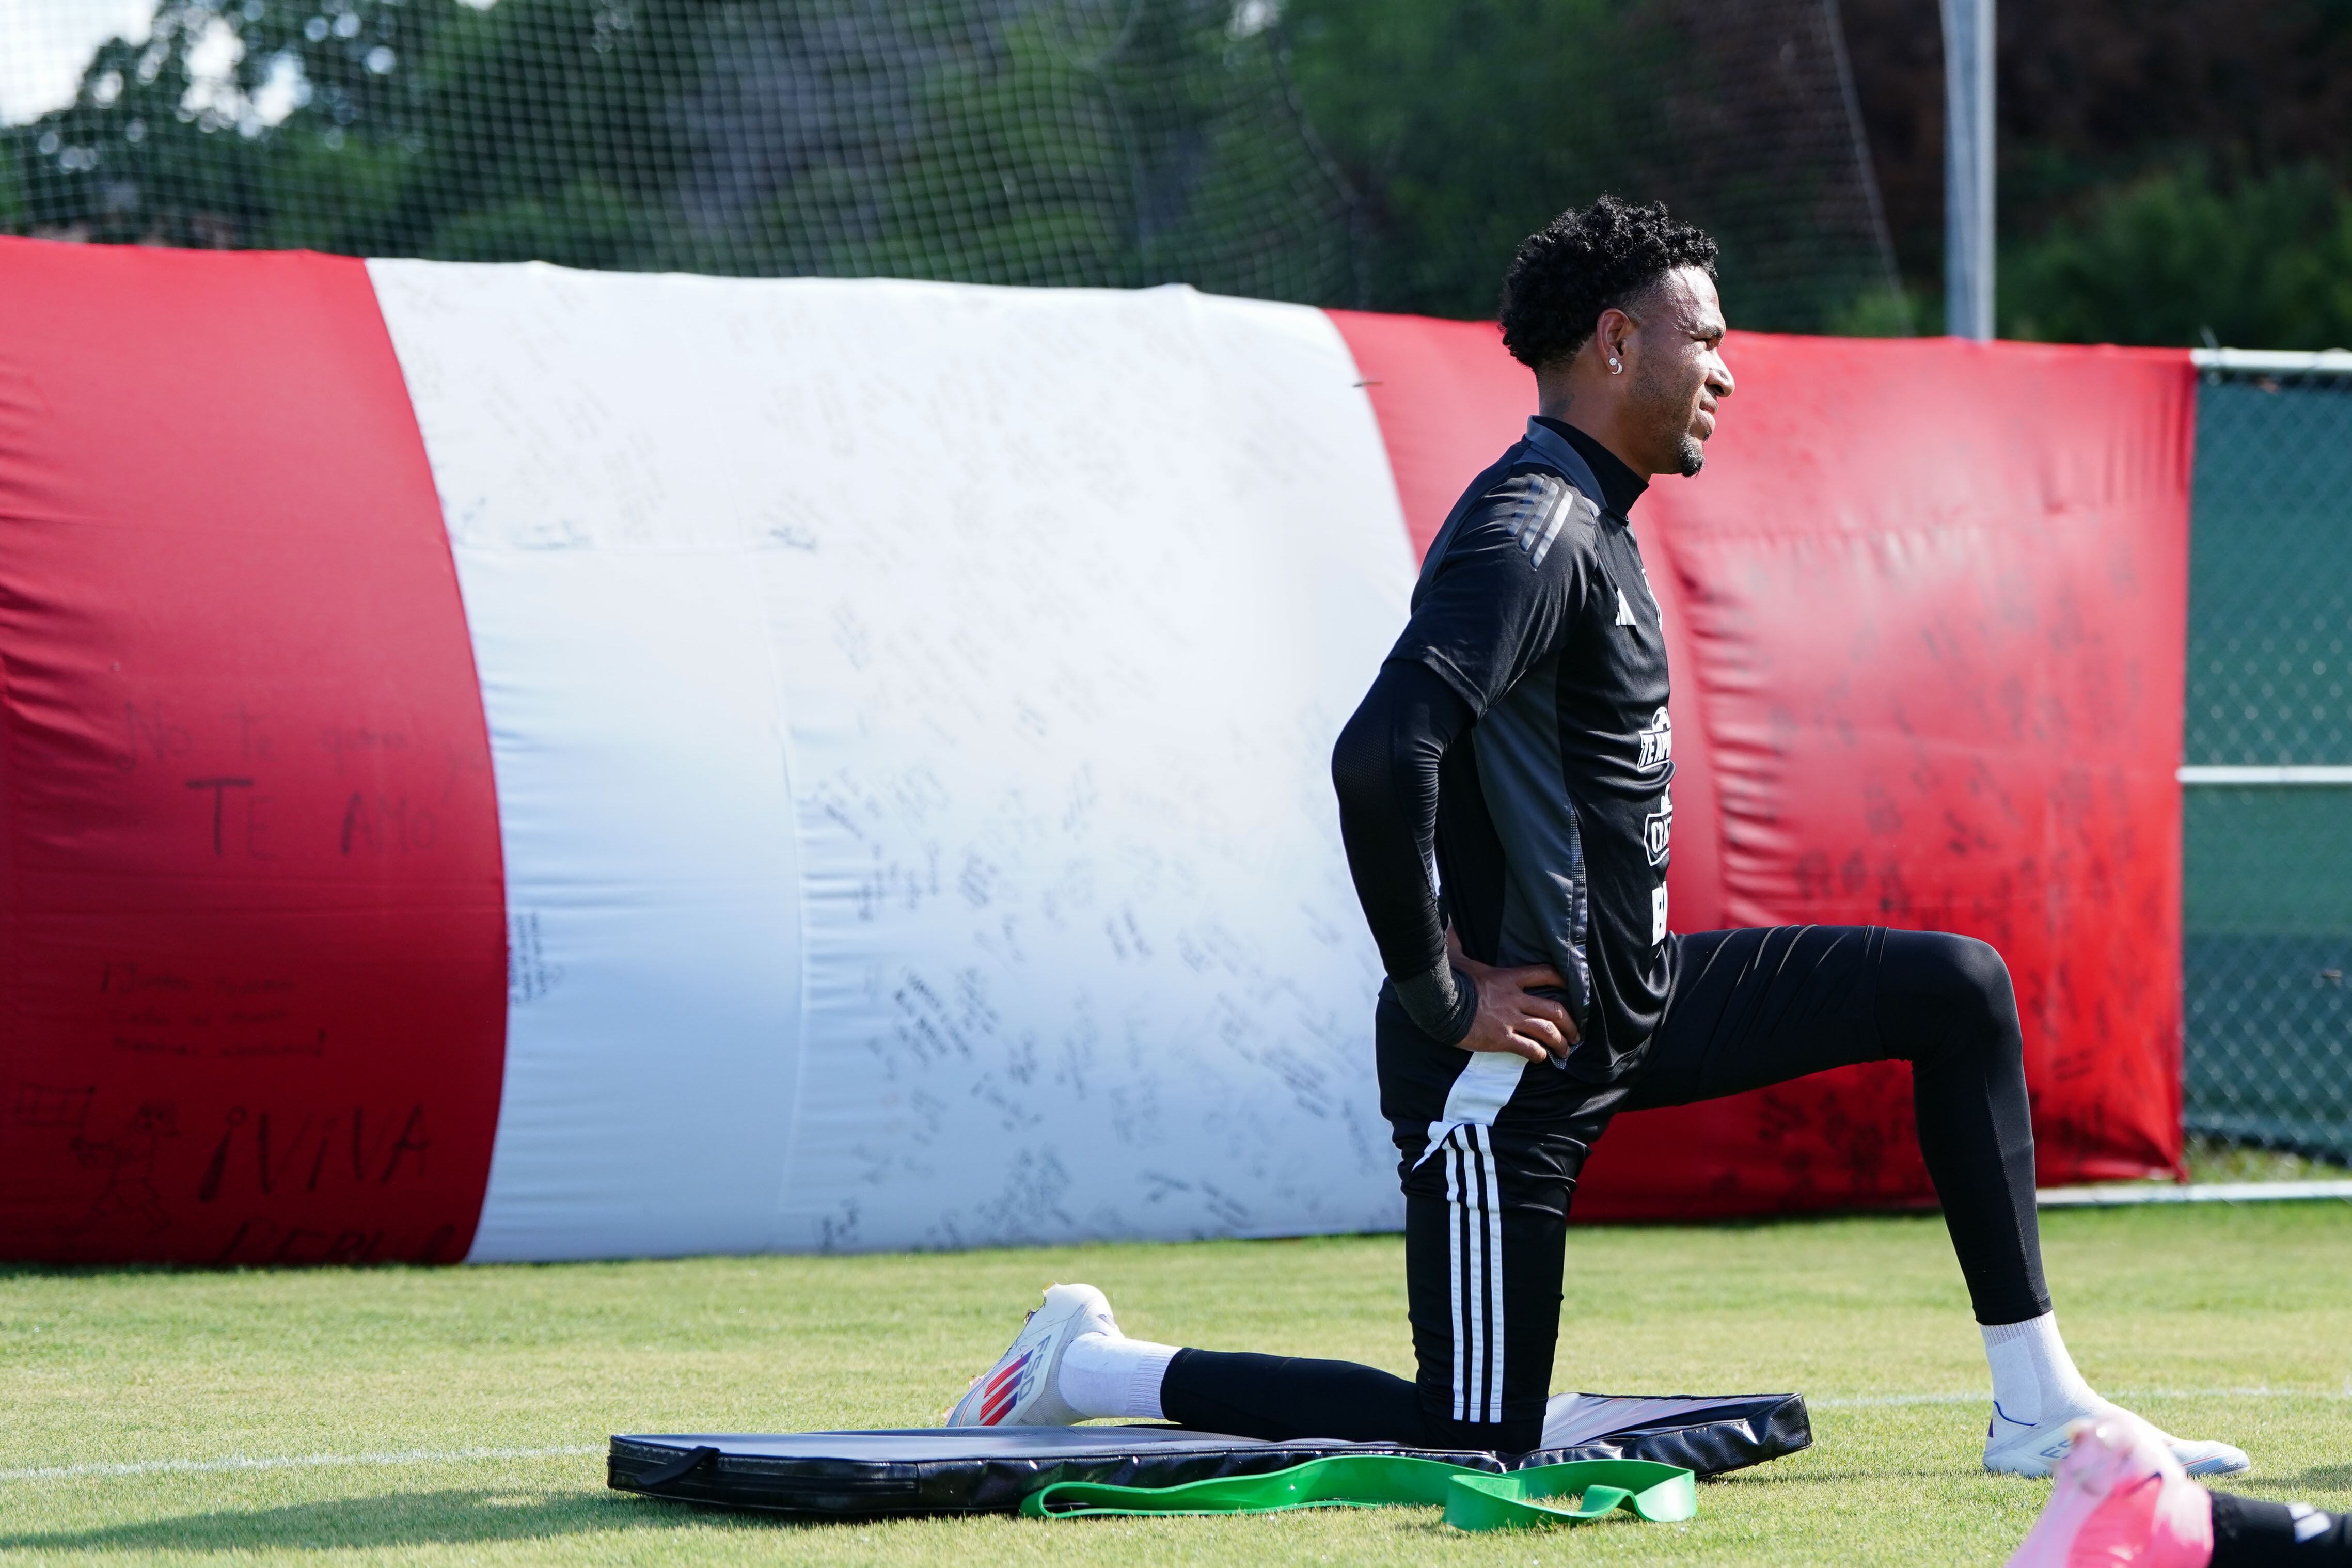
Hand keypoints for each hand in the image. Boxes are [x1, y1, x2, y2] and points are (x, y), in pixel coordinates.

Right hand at [1448, 934, 1579, 1063]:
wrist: (1438, 1004)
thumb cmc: (1448, 979)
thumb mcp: (1455, 954)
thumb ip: (1458, 939)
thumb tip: (1451, 920)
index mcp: (1509, 978)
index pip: (1545, 974)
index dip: (1562, 980)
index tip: (1571, 990)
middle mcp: (1515, 999)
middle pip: (1555, 1009)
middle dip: (1570, 1023)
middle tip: (1576, 1034)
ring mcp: (1510, 1019)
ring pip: (1547, 1031)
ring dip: (1560, 1042)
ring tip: (1566, 1050)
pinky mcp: (1502, 1038)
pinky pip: (1528, 1048)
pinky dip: (1539, 1054)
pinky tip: (1541, 1057)